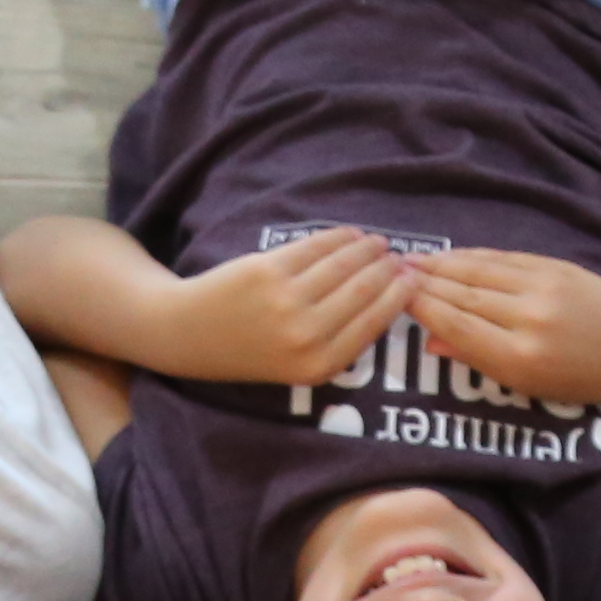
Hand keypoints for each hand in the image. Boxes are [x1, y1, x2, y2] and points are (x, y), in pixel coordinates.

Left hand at [159, 225, 416, 387]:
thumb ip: (339, 341)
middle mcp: (306, 336)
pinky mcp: (269, 271)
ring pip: (344, 266)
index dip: (398, 297)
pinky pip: (317, 248)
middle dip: (388, 270)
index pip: (374, 323)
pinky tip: (351, 234)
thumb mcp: (298, 364)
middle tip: (399, 258)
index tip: (411, 280)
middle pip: (364, 291)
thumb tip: (385, 303)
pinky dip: (339, 237)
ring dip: (368, 249)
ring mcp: (287, 302)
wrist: (188, 335)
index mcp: (319, 366)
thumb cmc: (248, 349)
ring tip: (378, 243)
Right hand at [399, 246, 600, 407]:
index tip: (393, 298)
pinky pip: (502, 260)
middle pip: (462, 296)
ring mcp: (541, 289)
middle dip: (423, 283)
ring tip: (409, 261)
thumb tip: (431, 340)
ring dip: (440, 265)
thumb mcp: (532, 385)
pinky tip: (450, 257)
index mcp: (519, 360)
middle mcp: (527, 321)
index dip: (422, 309)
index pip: (456, 327)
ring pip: (478, 273)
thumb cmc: (584, 378)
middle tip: (387, 273)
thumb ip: (480, 360)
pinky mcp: (553, 267)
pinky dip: (472, 258)